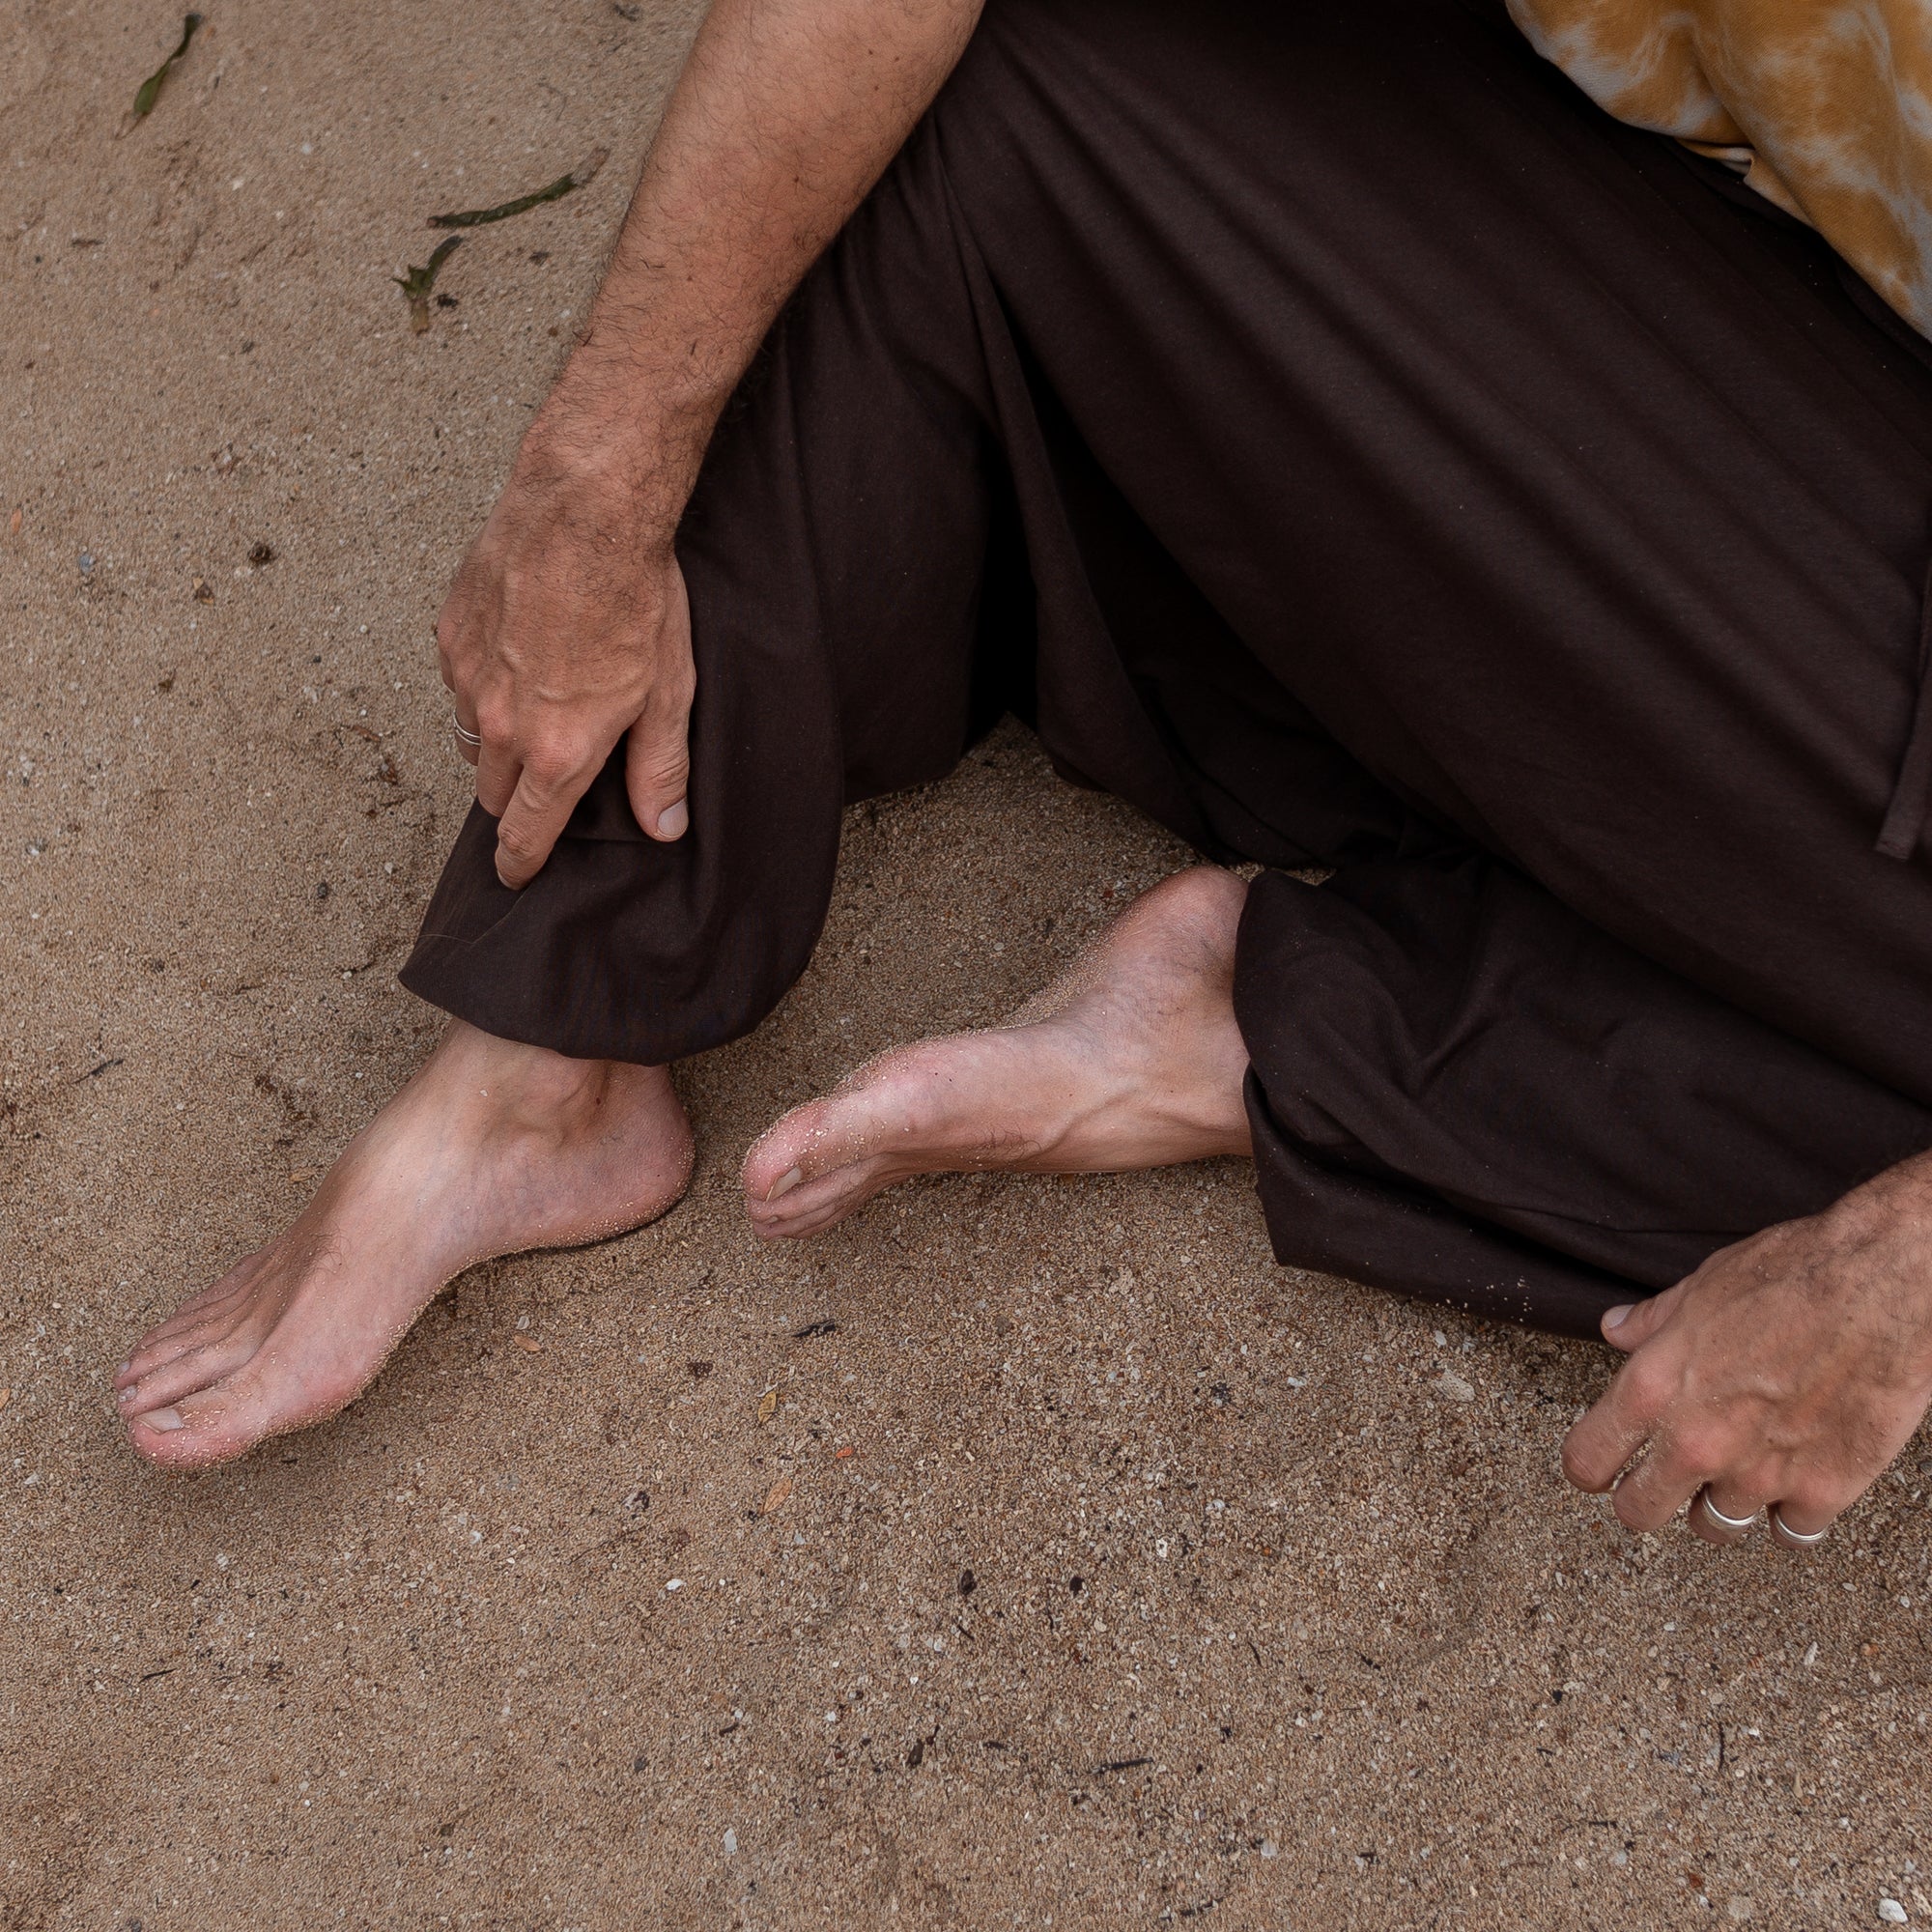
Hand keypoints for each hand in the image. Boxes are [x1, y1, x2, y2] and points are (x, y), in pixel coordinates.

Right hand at [437, 430, 694, 888]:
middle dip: (517, 800)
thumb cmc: (633, 597)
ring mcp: (468, 680)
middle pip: (494, 795)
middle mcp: (503, 726)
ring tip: (538, 711)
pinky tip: (519, 655)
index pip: (524, 836)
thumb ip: (659, 768)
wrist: (583, 512)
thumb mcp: (667, 692)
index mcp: (557, 752)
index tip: (517, 875)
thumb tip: (663, 826)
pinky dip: (483, 685)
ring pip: (473, 740)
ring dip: (499, 742)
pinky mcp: (450, 636)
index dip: (521, 864)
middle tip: (546, 781)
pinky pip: (459, 685)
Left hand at [1561, 1158, 1931, 1546]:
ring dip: (1720, 1506)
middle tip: (1660, 1485)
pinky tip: (1794, 1489)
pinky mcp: (1824, 1491)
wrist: (1881, 1285)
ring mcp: (1759, 1473)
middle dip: (1644, 1501)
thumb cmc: (1792, 1276)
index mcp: (1653, 1387)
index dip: (1588, 1467)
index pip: (1585, 1459)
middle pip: (1640, 1512)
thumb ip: (1653, 1322)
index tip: (1599, 1468)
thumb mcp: (1701, 1287)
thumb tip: (1617, 1329)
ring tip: (1733, 1478)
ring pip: (1717, 1527)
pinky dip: (1791, 1518)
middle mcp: (1697, 1440)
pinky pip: (1791, 1534)